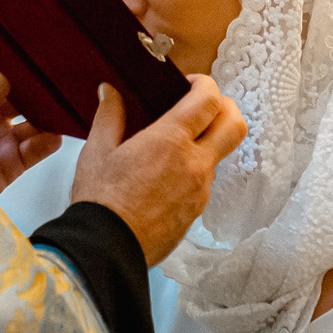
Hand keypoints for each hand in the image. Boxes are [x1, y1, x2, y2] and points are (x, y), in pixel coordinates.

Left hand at [0, 70, 61, 197]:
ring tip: (62, 109)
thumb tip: (3, 78)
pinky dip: (49, 142)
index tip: (34, 59)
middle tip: (57, 82)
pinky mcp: (12, 165)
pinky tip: (55, 135)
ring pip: (34, 123)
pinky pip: (36, 150)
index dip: (14, 69)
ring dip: (48, 116)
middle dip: (38, 91)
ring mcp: (3, 140)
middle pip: (22, 99)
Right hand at [68, 75, 245, 266]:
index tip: (190, 83)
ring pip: (220, 155)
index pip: (209, 99)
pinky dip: (195, 170)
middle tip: (205, 105)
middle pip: (235, 125)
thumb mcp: (97, 151)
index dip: (205, 83)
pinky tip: (168, 174)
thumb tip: (109, 92)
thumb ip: (109, 115)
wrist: (107, 249)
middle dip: (226, 108)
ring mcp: (199, 190)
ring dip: (208, 142)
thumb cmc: (100, 202)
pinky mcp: (196, 212)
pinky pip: (205, 182)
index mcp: (170, 141)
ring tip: (177, 144)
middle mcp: (194, 164)